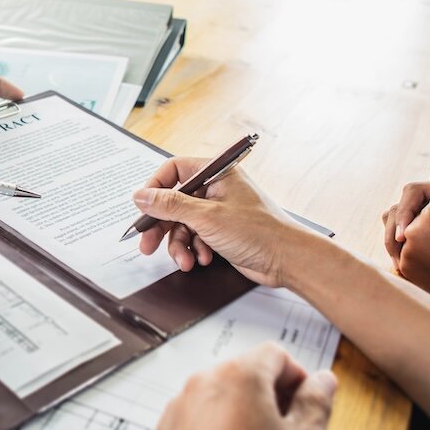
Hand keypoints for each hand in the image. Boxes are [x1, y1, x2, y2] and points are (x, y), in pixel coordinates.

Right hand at [132, 157, 314, 286]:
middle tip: (146, 243)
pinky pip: (195, 237)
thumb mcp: (206, 217)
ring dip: (180, 244)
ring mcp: (218, 210)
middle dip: (162, 225)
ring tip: (185, 260)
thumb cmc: (259, 232)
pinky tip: (203, 259)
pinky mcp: (221, 231)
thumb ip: (170, 205)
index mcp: (216, 173)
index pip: (174, 170)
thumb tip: (141, 196)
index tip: (143, 207)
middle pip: (174, 201)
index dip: (155, 187)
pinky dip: (194, 250)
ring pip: (183, 224)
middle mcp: (216, 188)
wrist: (288, 260)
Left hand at [157, 343, 336, 429]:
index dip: (298, 377)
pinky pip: (200, 416)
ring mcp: (181, 406)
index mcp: (239, 375)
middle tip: (288, 429)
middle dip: (271, 394)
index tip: (306, 403)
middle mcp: (203, 382)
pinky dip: (217, 428)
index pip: (276, 354)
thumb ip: (317, 403)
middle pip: (246, 371)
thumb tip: (322, 382)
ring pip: (221, 394)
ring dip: (244, 411)